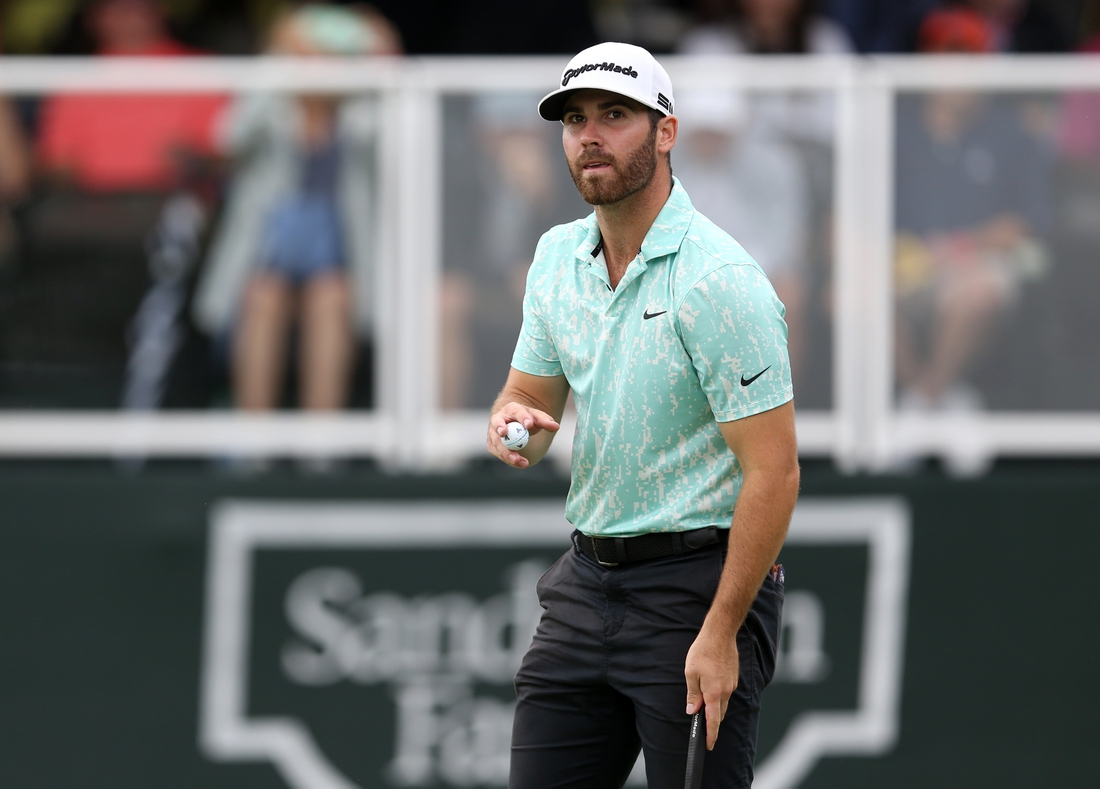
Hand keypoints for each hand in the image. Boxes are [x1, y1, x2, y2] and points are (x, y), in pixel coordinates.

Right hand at [487, 402, 558, 468]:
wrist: (515, 425)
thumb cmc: (527, 420)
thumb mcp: (537, 418)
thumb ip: (545, 422)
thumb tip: (556, 427)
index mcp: (512, 409)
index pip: (517, 412)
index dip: (522, 418)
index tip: (529, 425)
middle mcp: (498, 419)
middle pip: (498, 424)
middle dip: (500, 428)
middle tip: (504, 434)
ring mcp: (493, 432)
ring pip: (497, 442)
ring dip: (508, 452)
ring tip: (523, 462)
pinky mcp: (492, 445)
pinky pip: (498, 453)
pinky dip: (508, 459)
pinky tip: (519, 463)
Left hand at [684, 622, 738, 749]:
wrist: (720, 634)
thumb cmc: (703, 651)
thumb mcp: (690, 673)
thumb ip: (692, 694)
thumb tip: (692, 710)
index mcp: (714, 693)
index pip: (713, 720)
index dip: (711, 735)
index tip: (709, 745)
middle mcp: (726, 691)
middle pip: (719, 713)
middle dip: (712, 721)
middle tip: (702, 726)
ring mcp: (732, 684)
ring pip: (723, 702)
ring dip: (714, 707)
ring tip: (703, 704)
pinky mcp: (733, 677)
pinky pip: (726, 692)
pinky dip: (718, 695)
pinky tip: (710, 688)